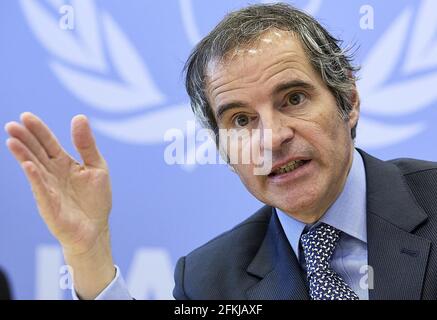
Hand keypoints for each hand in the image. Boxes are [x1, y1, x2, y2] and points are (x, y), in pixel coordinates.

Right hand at [5, 112, 114, 297]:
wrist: (95, 229)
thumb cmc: (95, 199)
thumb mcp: (97, 167)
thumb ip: (86, 145)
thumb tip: (79, 117)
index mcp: (64, 163)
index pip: (48, 143)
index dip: (38, 130)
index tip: (26, 116)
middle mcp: (52, 173)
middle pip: (36, 152)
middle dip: (25, 138)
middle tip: (12, 125)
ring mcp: (48, 188)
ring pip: (33, 168)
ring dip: (23, 155)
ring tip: (12, 140)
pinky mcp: (49, 204)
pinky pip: (41, 189)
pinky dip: (36, 178)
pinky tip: (29, 166)